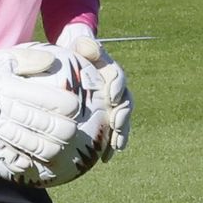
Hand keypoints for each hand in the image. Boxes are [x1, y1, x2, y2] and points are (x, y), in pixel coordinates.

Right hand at [0, 38, 80, 170]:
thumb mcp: (6, 56)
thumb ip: (30, 58)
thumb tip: (52, 60)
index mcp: (13, 88)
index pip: (49, 100)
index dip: (67, 105)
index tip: (74, 105)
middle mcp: (7, 109)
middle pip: (46, 126)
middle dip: (65, 130)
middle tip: (72, 129)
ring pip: (33, 145)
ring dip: (51, 149)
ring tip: (60, 147)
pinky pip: (9, 156)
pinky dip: (23, 163)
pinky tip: (33, 162)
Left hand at [58, 23, 131, 159]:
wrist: (77, 61)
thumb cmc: (77, 52)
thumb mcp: (80, 44)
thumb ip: (86, 44)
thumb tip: (86, 45)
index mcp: (112, 72)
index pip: (118, 78)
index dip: (117, 87)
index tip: (112, 97)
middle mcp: (116, 89)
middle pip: (125, 104)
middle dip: (123, 116)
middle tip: (117, 125)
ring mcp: (113, 105)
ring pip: (121, 121)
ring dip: (121, 134)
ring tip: (116, 147)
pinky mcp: (107, 117)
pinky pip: (112, 132)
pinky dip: (110, 145)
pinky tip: (105, 158)